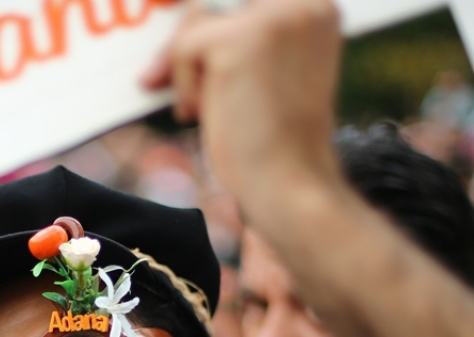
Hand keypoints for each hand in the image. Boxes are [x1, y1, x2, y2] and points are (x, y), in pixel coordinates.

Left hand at [142, 0, 344, 197]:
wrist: (290, 182)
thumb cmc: (274, 140)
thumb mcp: (261, 72)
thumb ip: (235, 37)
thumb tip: (180, 17)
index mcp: (315, 5)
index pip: (238, 0)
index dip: (208, 23)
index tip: (188, 44)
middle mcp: (301, 1)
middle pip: (213, 4)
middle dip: (184, 43)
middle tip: (157, 78)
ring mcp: (273, 16)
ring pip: (197, 23)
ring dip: (186, 68)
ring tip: (204, 108)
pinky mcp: (240, 40)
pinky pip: (185, 48)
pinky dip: (184, 86)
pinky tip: (203, 114)